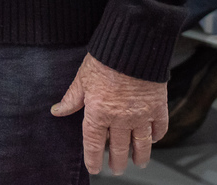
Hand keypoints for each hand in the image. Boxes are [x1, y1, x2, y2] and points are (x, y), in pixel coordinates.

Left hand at [51, 53, 167, 175]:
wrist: (133, 47)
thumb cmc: (105, 59)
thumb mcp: (82, 79)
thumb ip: (72, 98)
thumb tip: (57, 111)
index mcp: (98, 112)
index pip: (93, 143)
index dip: (93, 159)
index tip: (94, 168)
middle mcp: (120, 119)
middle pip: (118, 148)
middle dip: (117, 161)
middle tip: (117, 169)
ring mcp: (141, 115)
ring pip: (141, 144)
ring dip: (140, 156)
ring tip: (138, 163)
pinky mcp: (158, 107)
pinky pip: (159, 128)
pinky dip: (157, 136)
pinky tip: (154, 139)